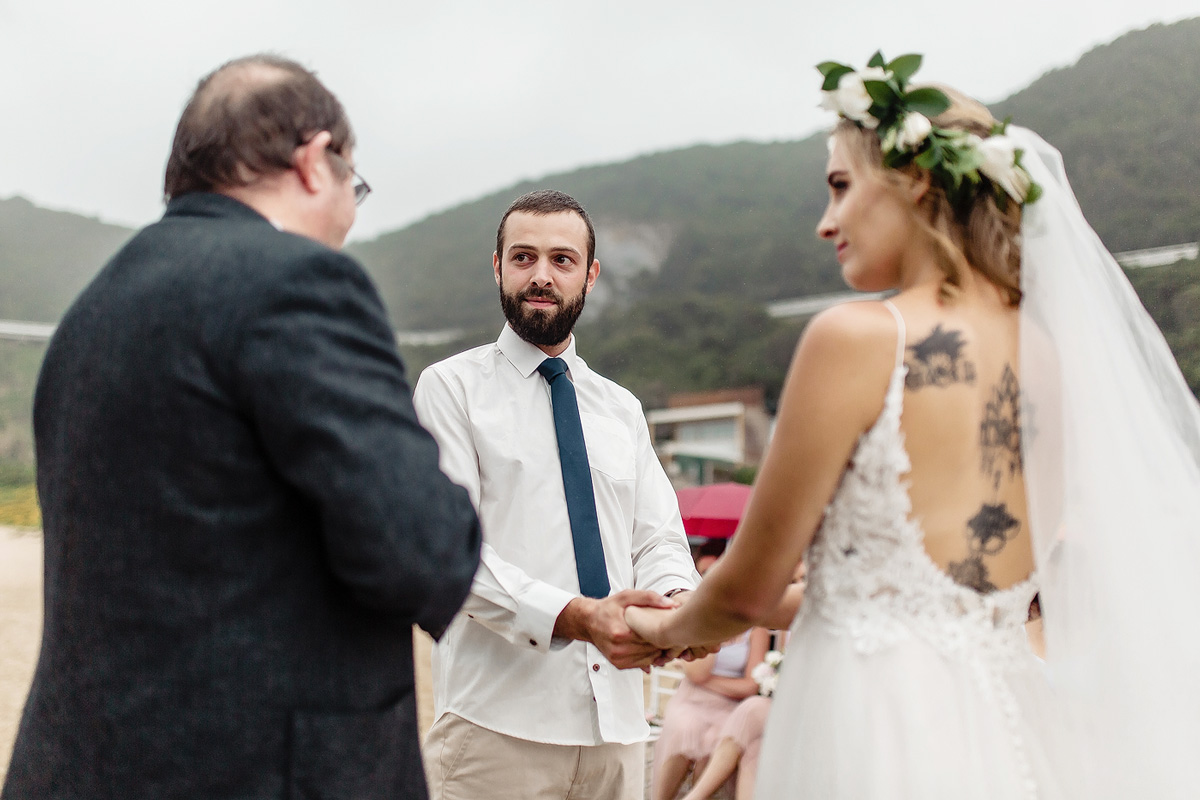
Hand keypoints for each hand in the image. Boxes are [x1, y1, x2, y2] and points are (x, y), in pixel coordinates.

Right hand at [554, 589, 675, 669]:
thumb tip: (672, 605)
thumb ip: (649, 598)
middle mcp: (618, 649)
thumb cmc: (609, 607)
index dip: (666, 632)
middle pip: (652, 649)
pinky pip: (641, 664)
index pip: (653, 637)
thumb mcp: (627, 596)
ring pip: (649, 659)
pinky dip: (649, 656)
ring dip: (658, 651)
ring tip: (662, 639)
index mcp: (621, 632)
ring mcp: (618, 659)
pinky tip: (651, 646)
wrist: (588, 621)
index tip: (672, 625)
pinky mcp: (618, 664)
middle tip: (671, 632)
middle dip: (664, 642)